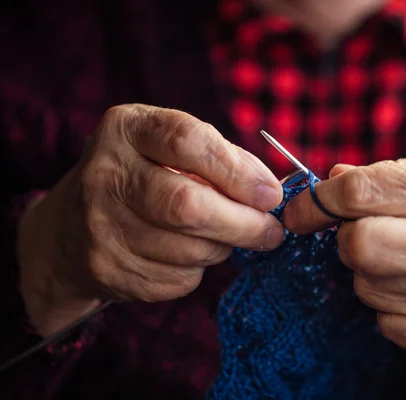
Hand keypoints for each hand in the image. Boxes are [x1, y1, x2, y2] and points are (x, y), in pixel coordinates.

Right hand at [18, 104, 283, 334]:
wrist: (72, 228)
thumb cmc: (143, 178)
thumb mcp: (170, 149)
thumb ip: (221, 159)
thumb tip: (269, 191)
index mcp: (126, 129)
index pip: (187, 142)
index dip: (238, 171)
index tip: (271, 194)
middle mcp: (105, 174)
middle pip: (187, 205)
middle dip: (244, 223)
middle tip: (272, 231)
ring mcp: (100, 226)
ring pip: (189, 249)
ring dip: (223, 247)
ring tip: (225, 236)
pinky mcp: (107, 270)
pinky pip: (179, 279)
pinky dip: (198, 270)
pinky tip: (187, 254)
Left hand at [283, 158, 405, 352]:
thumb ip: (393, 176)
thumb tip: (332, 179)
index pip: (362, 192)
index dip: (317, 200)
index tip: (302, 209)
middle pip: (358, 247)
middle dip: (345, 238)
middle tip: (361, 231)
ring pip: (367, 288)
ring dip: (367, 272)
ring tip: (400, 257)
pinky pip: (388, 324)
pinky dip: (388, 305)